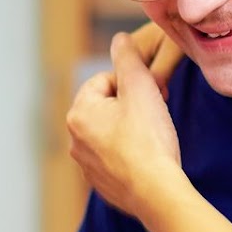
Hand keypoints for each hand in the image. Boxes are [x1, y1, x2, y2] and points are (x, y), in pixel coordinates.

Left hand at [67, 33, 182, 220]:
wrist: (157, 193)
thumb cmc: (149, 139)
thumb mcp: (140, 87)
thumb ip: (128, 58)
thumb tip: (119, 39)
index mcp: (79, 113)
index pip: (104, 81)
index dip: (131, 83)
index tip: (151, 95)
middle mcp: (74, 140)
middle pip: (106, 107)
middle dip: (130, 106)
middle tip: (154, 114)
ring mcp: (86, 166)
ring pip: (110, 133)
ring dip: (129, 130)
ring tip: (152, 138)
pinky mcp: (101, 185)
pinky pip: (114, 159)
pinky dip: (129, 155)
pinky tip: (147, 159)